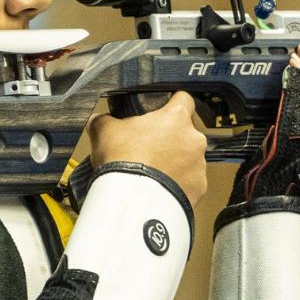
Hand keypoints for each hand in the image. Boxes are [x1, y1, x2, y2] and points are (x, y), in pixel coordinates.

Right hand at [87, 91, 208, 205]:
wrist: (133, 200)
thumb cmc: (123, 161)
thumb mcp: (104, 131)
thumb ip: (105, 120)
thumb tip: (99, 121)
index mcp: (176, 117)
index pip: (183, 99)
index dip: (171, 103)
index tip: (161, 110)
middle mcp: (194, 139)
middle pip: (185, 131)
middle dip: (169, 138)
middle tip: (148, 148)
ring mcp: (199, 165)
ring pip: (188, 158)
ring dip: (175, 162)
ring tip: (152, 172)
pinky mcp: (199, 188)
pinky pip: (190, 182)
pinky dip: (178, 184)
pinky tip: (160, 188)